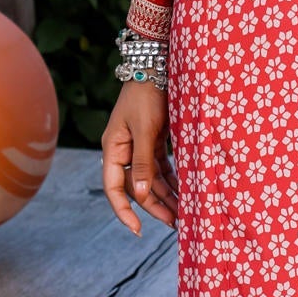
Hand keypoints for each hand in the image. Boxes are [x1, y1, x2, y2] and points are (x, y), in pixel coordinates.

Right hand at [101, 80, 175, 234]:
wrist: (157, 67)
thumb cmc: (146, 96)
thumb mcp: (144, 130)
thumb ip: (142, 162)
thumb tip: (140, 195)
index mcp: (113, 149)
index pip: (113, 189)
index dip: (124, 211)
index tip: (137, 229)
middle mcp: (124, 151)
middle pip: (136, 187)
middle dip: (154, 206)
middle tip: (175, 223)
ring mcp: (139, 146)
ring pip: (151, 180)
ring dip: (166, 195)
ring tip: (184, 212)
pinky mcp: (154, 141)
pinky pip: (161, 168)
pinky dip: (172, 180)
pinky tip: (184, 191)